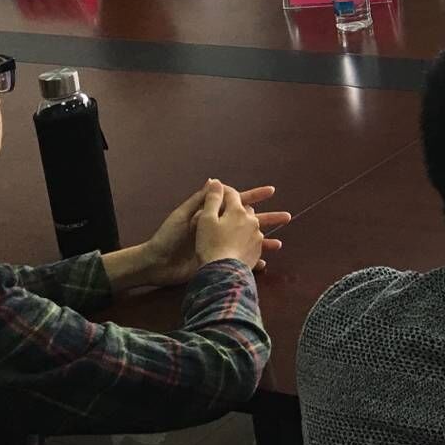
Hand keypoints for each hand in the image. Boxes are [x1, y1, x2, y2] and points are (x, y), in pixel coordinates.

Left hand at [139, 181, 288, 283]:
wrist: (158, 263)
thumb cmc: (170, 236)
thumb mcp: (184, 215)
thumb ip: (201, 200)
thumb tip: (215, 181)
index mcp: (211, 215)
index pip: (237, 202)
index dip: (254, 196)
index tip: (271, 192)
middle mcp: (219, 229)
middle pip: (248, 221)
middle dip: (267, 219)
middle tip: (287, 217)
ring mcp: (220, 246)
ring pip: (248, 241)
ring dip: (264, 242)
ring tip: (279, 244)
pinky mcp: (217, 261)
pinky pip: (240, 260)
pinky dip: (252, 261)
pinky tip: (263, 263)